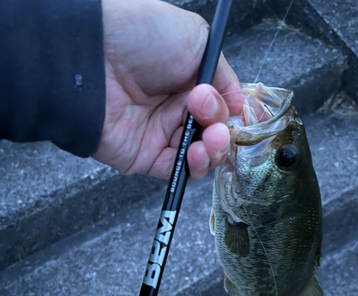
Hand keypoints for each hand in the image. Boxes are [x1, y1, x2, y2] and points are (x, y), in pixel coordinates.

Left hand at [93, 0, 243, 180]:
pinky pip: (179, 170)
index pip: (221, 107)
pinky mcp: (146, 157)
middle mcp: (176, 109)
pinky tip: (197, 152)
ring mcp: (161, 134)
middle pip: (214, 133)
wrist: (93, 59)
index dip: (233, 113)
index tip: (238, 112)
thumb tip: (238, 104)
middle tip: (207, 110)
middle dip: (222, 128)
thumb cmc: (138, 37)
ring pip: (201, 155)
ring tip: (210, 137)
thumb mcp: (196, 39)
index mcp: (189, 81)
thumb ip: (223, 75)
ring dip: (214, 150)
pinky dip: (195, 166)